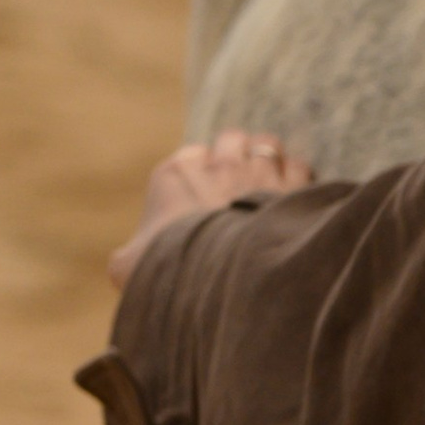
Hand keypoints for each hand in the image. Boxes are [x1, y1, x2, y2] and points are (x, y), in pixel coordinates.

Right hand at [110, 130, 314, 289]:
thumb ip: (129, 255)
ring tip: (270, 188)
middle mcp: (217, 164)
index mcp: (175, 173)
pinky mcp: (293, 187)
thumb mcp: (129, 267)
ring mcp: (258, 172)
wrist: (221, 284)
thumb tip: (126, 262)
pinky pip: (299, 165)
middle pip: (232, 140)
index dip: (201, 173)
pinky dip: (299, 178)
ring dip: (269, 161)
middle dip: (237, 157)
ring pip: (267, 144)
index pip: (192, 155)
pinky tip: (295, 200)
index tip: (206, 196)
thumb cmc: (170, 272)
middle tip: (241, 188)